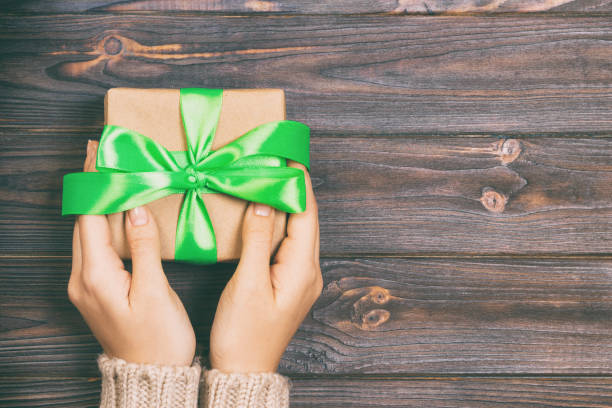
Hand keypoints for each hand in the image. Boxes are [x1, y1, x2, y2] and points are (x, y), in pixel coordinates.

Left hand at [67, 141, 195, 365]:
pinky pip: (95, 248)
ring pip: (88, 233)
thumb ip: (144, 247)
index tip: (99, 154)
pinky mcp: (96, 291)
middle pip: (83, 221)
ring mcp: (86, 286)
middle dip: (93, 187)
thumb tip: (134, 209)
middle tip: (105, 157)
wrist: (151, 375)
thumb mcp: (155, 291)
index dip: (96, 183)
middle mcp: (82, 279)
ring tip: (112, 177)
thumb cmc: (158, 338)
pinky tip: (118, 214)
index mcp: (95, 276)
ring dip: (98, 204)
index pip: (90, 216)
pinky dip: (104, 224)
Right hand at [209, 162, 321, 372]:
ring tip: (270, 177)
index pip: (306, 214)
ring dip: (286, 204)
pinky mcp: (290, 283)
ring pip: (298, 231)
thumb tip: (264, 204)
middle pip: (306, 220)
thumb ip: (257, 242)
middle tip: (277, 160)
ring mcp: (301, 278)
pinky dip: (279, 223)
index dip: (299, 183)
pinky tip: (265, 213)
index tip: (289, 155)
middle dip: (294, 188)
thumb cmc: (243, 334)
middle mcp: (308, 271)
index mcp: (302, 269)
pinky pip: (289, 244)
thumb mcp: (247, 285)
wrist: (245, 370)